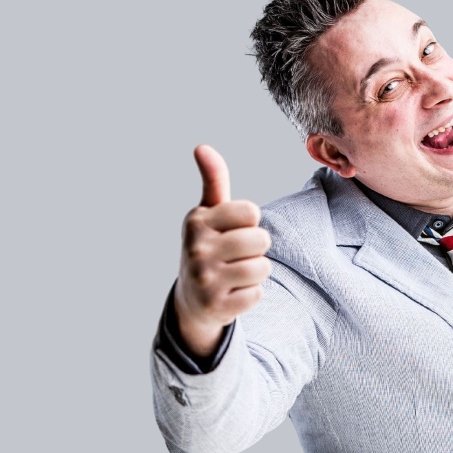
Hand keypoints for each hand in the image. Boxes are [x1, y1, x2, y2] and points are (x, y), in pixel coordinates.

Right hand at [173, 145, 272, 357]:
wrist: (190, 299)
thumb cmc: (207, 246)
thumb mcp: (207, 213)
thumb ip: (213, 180)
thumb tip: (202, 146)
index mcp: (197, 221)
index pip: (251, 211)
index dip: (250, 222)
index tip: (233, 230)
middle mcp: (196, 249)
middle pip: (261, 239)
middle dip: (256, 248)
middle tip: (236, 255)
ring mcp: (205, 279)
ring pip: (262, 268)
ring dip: (256, 272)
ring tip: (235, 274)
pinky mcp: (216, 306)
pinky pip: (257, 294)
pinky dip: (251, 295)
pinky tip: (232, 293)